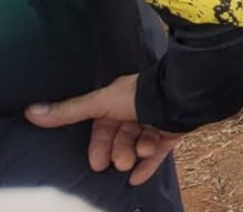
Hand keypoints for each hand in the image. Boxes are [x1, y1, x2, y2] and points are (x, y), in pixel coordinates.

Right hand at [24, 74, 182, 185]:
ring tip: (137, 155)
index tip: (96, 163)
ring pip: (139, 143)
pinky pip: (159, 151)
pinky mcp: (172, 131)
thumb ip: (70, 111)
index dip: (99, 145)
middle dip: (118, 151)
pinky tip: (138, 178)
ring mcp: (156, 120)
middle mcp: (138, 109)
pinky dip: (148, 165)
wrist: (179, 96)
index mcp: (120, 100)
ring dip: (136, 153)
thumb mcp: (100, 103)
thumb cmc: (139, 95)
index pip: (104, 126)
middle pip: (121, 137)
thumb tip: (32, 112)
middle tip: (118, 163)